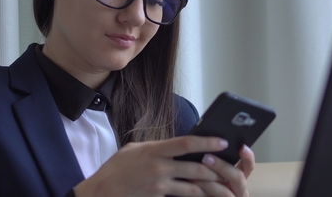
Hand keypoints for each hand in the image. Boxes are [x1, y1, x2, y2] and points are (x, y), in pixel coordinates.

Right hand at [73, 135, 228, 196]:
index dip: (207, 142)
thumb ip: (156, 147)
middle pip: (196, 168)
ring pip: (193, 187)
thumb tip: (175, 146)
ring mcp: (159, 185)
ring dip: (211, 187)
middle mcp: (159, 167)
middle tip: (229, 169)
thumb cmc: (116, 169)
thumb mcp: (135, 150)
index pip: (186, 143)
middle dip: (216, 169)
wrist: (101, 193)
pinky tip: (205, 196)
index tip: (223, 141)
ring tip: (224, 186)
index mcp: (154, 150)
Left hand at [191, 145, 254, 196]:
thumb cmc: (206, 183)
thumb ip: (214, 162)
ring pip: (226, 192)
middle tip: (206, 157)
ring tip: (193, 173)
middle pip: (238, 177)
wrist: (197, 194)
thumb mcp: (213, 173)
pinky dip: (204, 190)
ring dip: (209, 181)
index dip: (248, 157)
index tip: (242, 147)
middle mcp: (240, 190)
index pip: (248, 166)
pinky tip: (193, 184)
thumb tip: (208, 143)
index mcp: (239, 178)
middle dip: (222, 167)